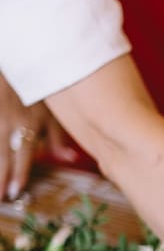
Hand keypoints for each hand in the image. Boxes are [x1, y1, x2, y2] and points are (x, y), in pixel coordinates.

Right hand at [0, 72, 75, 200]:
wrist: (13, 57)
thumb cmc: (38, 82)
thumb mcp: (52, 106)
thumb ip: (58, 134)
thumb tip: (70, 159)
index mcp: (27, 125)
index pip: (21, 157)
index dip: (17, 177)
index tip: (13, 194)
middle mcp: (8, 123)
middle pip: (1, 157)